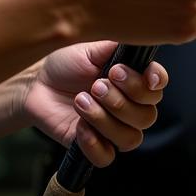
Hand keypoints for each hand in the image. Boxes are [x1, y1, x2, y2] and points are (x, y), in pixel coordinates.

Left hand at [23, 41, 167, 166]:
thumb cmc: (67, 63)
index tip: (146, 77)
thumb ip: (117, 46)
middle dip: (122, 101)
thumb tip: (139, 39)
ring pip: (130, 138)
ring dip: (105, 119)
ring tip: (81, 101)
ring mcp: (113, 129)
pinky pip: (106, 157)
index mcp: (132, 80)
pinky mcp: (94, 147)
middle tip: (96, 85)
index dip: (156, 83)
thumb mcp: (91, 48)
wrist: (38, 84)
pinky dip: (94, 143)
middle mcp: (128, 107)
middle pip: (147, 116)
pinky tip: (79, 126)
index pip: (158, 86)